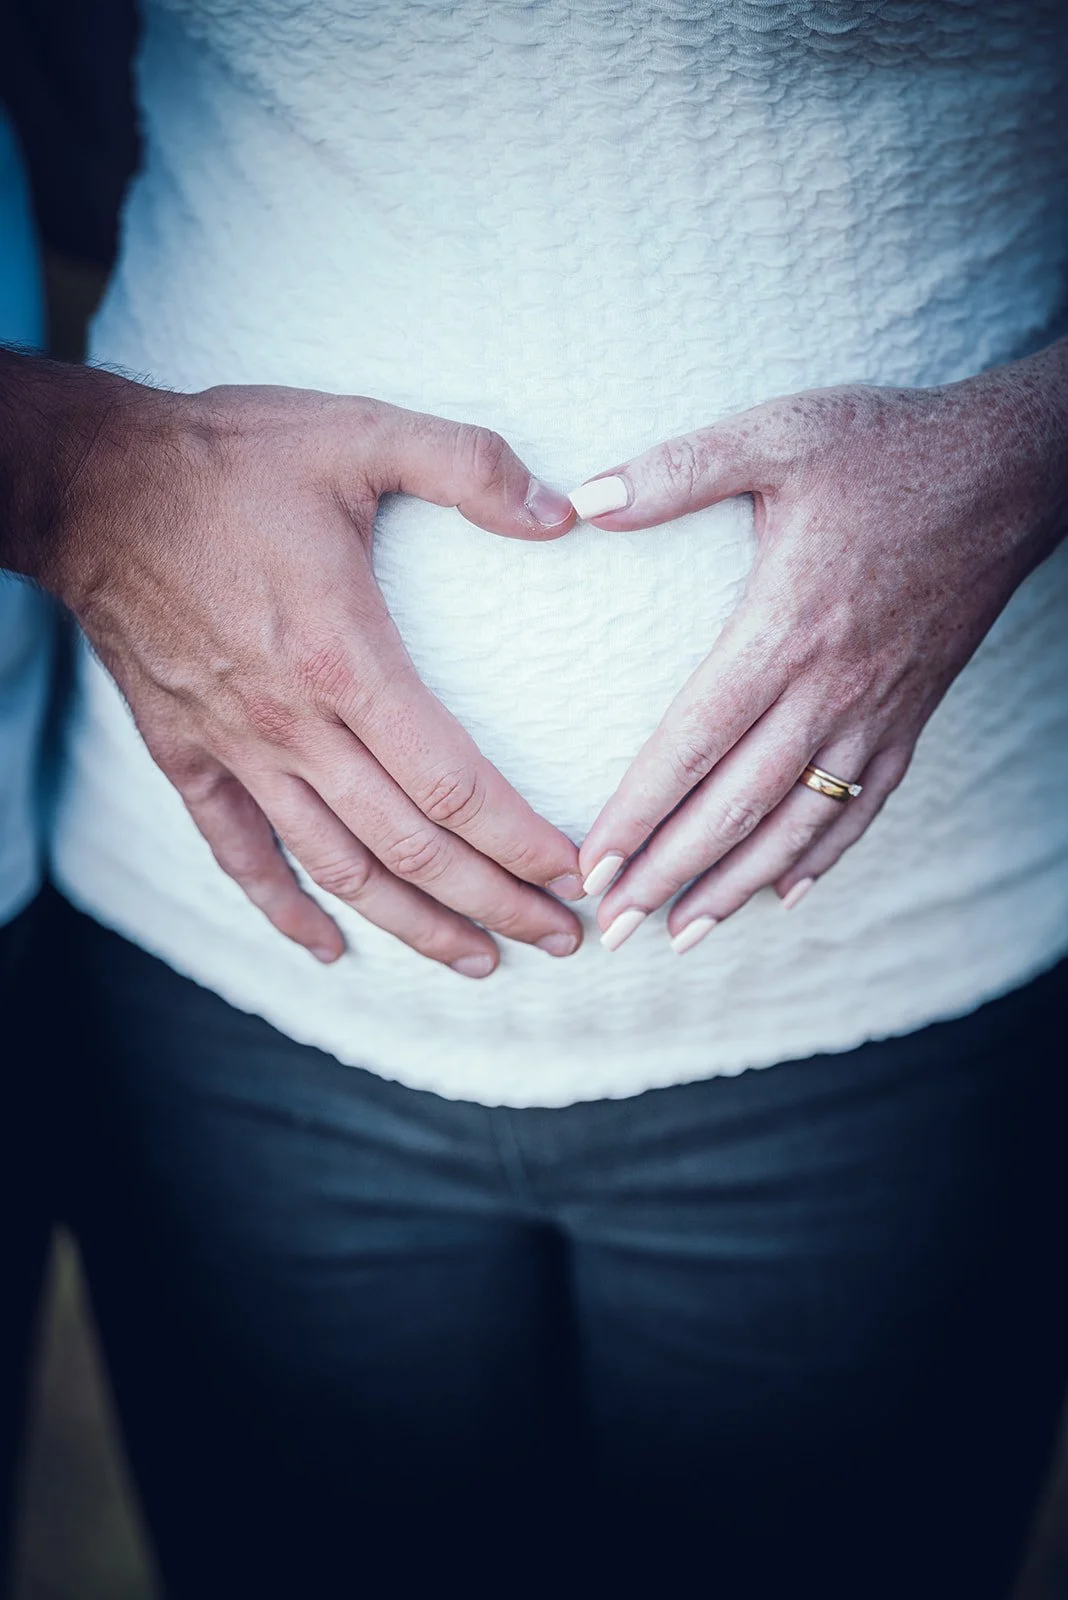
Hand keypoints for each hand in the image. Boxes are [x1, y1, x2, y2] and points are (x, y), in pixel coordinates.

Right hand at [31, 372, 585, 972]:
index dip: (519, 840)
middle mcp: (294, 724)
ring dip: (414, 926)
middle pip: (412, 847)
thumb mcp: (358, 432)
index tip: (575, 874)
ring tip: (479, 961)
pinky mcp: (189, 755)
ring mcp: (237, 750)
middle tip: (562, 941)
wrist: (92, 484)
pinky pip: (238, 855)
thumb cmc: (229, 458)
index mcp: (344, 656)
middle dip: (496, 903)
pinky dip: (285, 909)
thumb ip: (468, 464)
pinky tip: (326, 948)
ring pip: (339, 868)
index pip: (452, 782)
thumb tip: (565, 513)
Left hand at [572, 341, 1067, 952]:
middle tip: (616, 929)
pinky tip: (784, 894)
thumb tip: (581, 502)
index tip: (592, 865)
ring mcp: (878, 711)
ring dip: (738, 886)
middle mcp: (831, 687)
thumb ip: (676, 471)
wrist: (1009, 469)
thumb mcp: (777, 433)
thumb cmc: (884, 447)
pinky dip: (822, 857)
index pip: (694, 742)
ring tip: (684, 933)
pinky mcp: (912, 716)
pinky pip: (863, 806)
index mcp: (784, 627)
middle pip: (738, 804)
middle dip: (671, 873)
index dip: (639, 811)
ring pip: (799, 823)